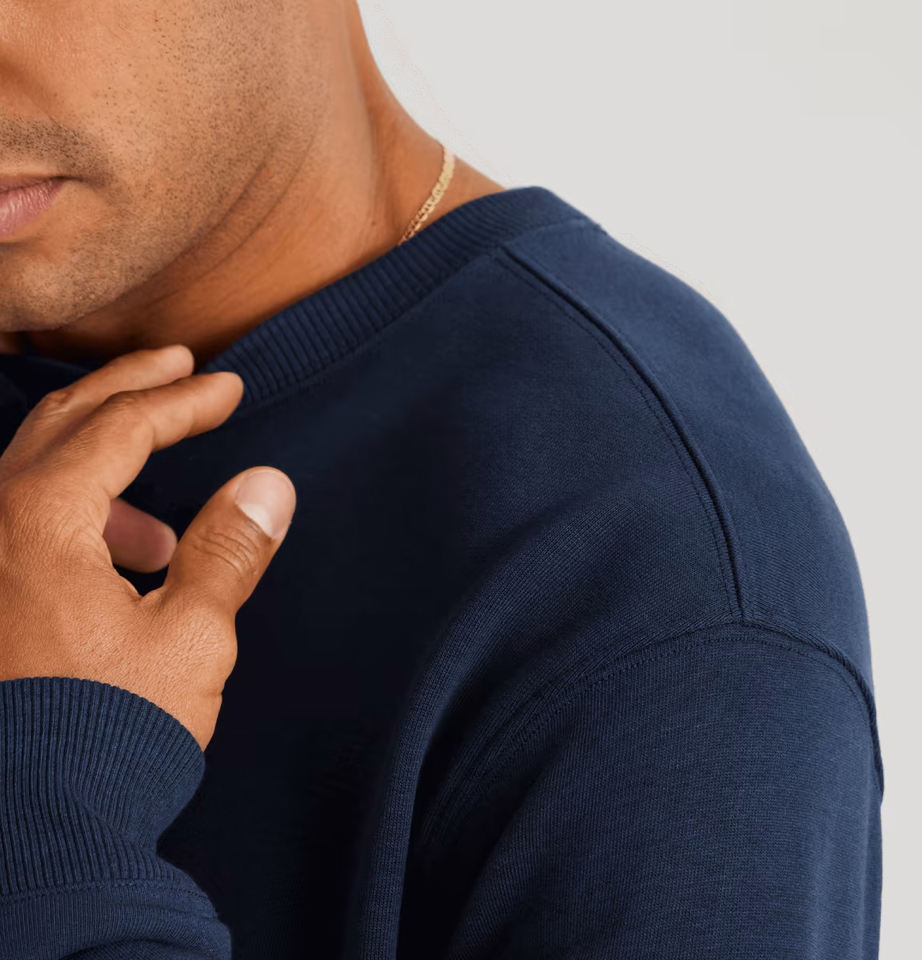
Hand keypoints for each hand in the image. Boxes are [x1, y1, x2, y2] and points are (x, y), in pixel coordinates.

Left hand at [0, 344, 295, 748]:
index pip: (119, 427)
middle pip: (62, 423)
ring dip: (102, 461)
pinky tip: (120, 564)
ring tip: (159, 517)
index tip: (228, 387)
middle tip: (178, 365)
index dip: (181, 400)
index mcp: (37, 525)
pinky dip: (75, 515)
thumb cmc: (109, 736)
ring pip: (34, 470)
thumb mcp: (190, 637)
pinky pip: (21, 521)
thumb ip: (227, 551)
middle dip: (127, 388)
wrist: (31, 834)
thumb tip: (267, 484)